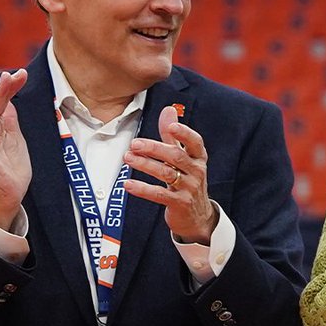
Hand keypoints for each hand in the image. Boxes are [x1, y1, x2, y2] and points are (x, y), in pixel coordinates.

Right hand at [0, 69, 30, 229]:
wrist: (9, 195)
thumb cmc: (11, 169)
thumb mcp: (15, 140)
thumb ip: (11, 122)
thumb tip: (11, 102)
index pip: (3, 101)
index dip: (12, 87)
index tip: (22, 74)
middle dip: (6, 86)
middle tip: (17, 73)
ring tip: (4, 78)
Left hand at [123, 106, 217, 243]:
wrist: (197, 216)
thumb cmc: (187, 180)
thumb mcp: (183, 158)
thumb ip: (173, 136)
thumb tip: (168, 109)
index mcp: (198, 157)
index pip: (195, 142)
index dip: (184, 134)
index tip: (171, 127)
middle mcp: (196, 171)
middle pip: (176, 156)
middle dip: (154, 148)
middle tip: (134, 144)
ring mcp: (189, 188)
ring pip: (166, 173)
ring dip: (145, 165)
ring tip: (127, 158)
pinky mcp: (179, 204)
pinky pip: (159, 195)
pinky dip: (143, 189)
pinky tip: (128, 184)